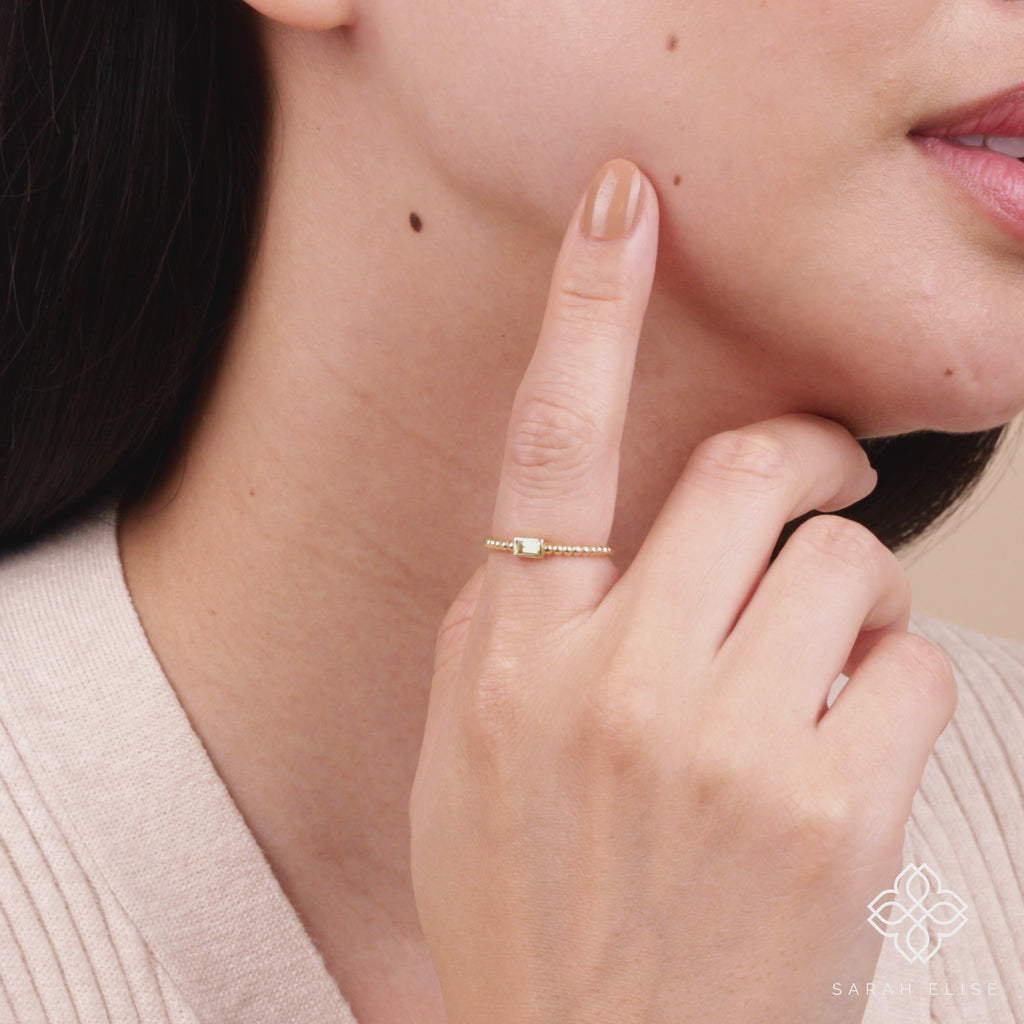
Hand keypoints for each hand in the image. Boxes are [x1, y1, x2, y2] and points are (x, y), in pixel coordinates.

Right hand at [409, 159, 956, 1023]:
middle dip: (805, 460)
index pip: (549, 442)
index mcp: (515, 656)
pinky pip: (912, 665)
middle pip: (751, 474)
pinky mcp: (835, 811)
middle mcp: (616, 679)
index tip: (625, 209)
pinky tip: (844, 737)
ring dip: (848, 590)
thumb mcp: (462, 750)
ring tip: (815, 662)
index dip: (588, 306)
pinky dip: (896, 678)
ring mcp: (729, 743)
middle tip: (816, 482)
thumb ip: (508, 624)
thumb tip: (571, 532)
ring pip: (848, 563)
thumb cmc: (527, 901)